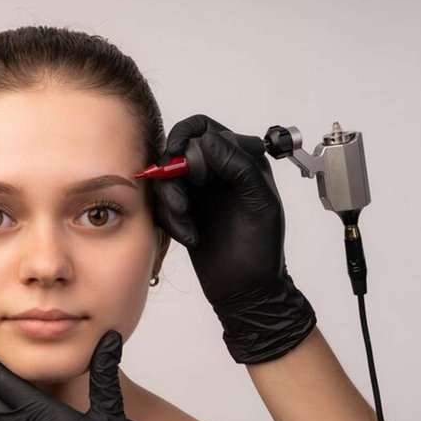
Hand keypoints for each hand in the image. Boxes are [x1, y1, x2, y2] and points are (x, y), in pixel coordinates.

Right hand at [150, 113, 316, 363]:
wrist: (245, 292)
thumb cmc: (260, 251)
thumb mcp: (259, 203)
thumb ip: (238, 165)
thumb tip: (206, 138)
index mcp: (241, 159)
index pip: (203, 128)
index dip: (184, 136)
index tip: (175, 159)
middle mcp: (217, 170)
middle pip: (176, 153)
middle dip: (174, 180)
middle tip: (184, 207)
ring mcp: (197, 190)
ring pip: (165, 179)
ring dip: (171, 205)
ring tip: (188, 231)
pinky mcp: (182, 210)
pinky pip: (161, 201)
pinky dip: (169, 219)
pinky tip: (188, 236)